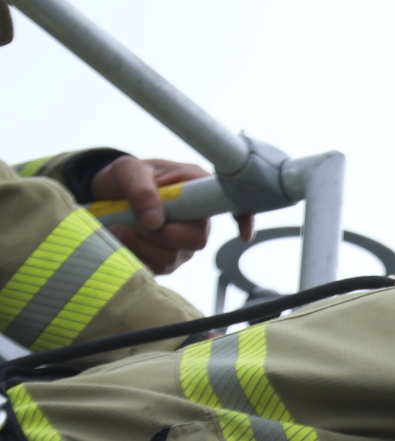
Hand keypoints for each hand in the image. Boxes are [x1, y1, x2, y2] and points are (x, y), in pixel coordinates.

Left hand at [90, 155, 254, 274]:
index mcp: (196, 188)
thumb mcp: (128, 171)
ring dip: (142, 247)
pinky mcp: (166, 257)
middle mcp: (196, 217)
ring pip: (174, 258)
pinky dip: (136, 258)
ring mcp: (182, 240)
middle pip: (197, 241)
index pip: (232, 204)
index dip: (243, 218)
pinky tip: (121, 241)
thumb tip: (155, 222)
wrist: (105, 193)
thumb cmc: (123, 176)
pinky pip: (158, 269)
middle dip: (162, 237)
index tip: (243, 234)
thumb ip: (141, 191)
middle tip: (135, 223)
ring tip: (118, 228)